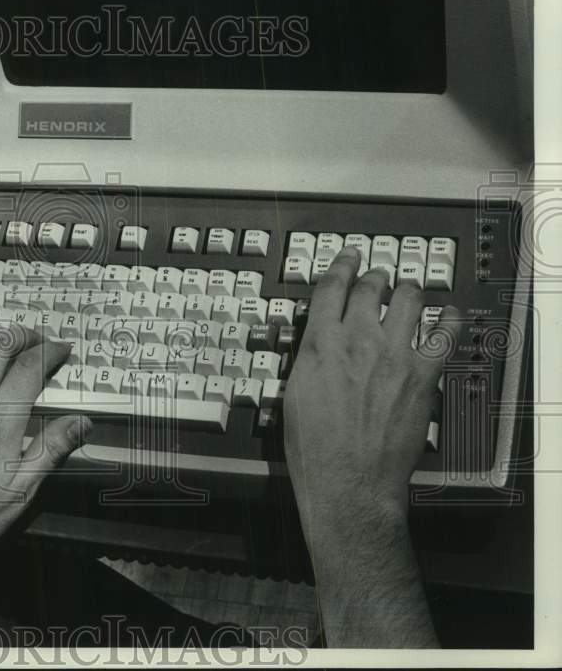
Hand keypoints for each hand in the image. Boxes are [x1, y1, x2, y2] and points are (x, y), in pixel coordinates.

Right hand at [283, 246, 459, 646]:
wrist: (349, 483)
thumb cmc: (313, 448)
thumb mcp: (292, 394)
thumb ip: (308, 359)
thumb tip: (317, 342)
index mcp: (319, 344)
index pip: (331, 287)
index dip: (341, 266)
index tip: (348, 258)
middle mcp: (357, 339)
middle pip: (370, 288)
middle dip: (374, 276)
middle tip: (378, 276)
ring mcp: (393, 354)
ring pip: (408, 300)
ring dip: (408, 290)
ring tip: (409, 290)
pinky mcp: (423, 374)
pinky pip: (443, 334)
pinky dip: (448, 319)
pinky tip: (448, 314)